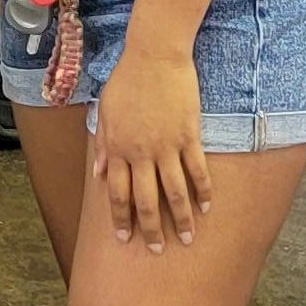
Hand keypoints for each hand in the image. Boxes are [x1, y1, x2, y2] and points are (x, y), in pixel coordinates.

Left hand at [92, 49, 211, 252]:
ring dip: (180, 218)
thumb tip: (99, 173)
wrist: (154, 56)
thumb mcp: (105, 111)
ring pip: (174, 192)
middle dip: (150, 228)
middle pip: (146, 200)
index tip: (124, 237)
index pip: (118, 193)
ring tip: (186, 238)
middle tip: (157, 249)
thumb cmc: (127, 80)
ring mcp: (167, 146)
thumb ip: (104, 145)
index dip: (121, 217)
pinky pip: (197, 170)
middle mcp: (141, 152)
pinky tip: (206, 207)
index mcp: (118, 148)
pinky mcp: (189, 136)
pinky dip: (203, 191)